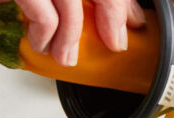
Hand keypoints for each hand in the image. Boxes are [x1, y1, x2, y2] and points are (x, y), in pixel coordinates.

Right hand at [0, 0, 146, 66]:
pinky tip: (40, 43)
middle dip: (112, 10)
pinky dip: (45, 29)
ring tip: (65, 56)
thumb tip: (89, 32)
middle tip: (115, 42)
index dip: (121, 1)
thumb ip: (54, 7)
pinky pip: (39, 4)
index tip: (134, 21)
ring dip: (73, 32)